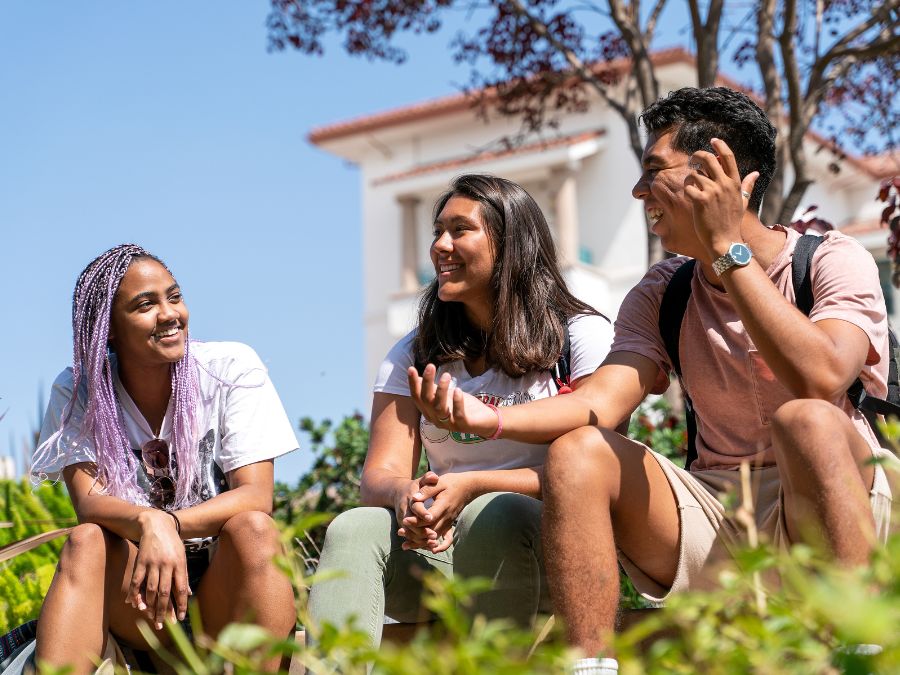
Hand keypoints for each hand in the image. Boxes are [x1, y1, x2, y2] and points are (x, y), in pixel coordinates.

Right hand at [130, 510, 189, 628]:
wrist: (156, 524)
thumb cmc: (172, 542)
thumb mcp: (182, 556)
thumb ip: (183, 574)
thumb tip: (189, 593)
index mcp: (179, 563)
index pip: (181, 588)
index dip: (181, 604)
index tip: (180, 618)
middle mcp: (166, 565)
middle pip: (165, 592)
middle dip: (164, 611)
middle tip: (162, 625)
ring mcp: (152, 563)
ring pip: (150, 589)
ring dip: (149, 605)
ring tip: (150, 617)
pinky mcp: (140, 562)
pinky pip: (136, 581)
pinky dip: (135, 594)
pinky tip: (134, 604)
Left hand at [403, 472, 475, 551]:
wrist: (469, 487)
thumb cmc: (453, 482)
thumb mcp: (439, 482)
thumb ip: (427, 490)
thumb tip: (414, 498)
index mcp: (444, 505)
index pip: (429, 517)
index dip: (417, 521)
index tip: (404, 520)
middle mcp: (447, 517)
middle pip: (430, 530)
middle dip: (415, 533)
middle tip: (400, 531)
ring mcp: (449, 522)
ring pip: (435, 536)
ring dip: (421, 541)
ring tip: (406, 543)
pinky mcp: (449, 524)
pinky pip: (443, 538)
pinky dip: (437, 546)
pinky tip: (430, 550)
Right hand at [407, 365, 498, 437]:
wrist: (484, 421)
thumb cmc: (463, 406)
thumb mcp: (446, 395)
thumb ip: (432, 389)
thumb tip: (418, 377)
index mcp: (430, 411)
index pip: (417, 398)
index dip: (413, 384)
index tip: (411, 368)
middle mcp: (436, 419)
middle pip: (426, 401)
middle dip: (427, 383)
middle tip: (431, 366)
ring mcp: (449, 424)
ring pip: (439, 408)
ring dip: (441, 390)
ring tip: (446, 375)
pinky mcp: (463, 425)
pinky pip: (458, 415)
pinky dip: (457, 402)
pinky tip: (457, 390)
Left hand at [683, 137, 758, 257]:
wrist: (724, 240)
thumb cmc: (732, 222)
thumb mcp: (743, 202)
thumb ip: (747, 186)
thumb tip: (756, 173)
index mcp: (735, 183)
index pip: (728, 157)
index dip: (720, 146)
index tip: (713, 140)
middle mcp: (724, 184)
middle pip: (708, 159)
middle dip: (697, 155)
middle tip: (693, 158)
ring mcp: (712, 192)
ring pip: (695, 174)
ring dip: (690, 178)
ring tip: (692, 187)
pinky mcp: (700, 200)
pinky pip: (688, 187)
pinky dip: (686, 190)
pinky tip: (690, 197)